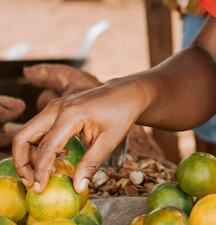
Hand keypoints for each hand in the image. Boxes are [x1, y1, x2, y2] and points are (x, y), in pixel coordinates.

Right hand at [13, 79, 146, 193]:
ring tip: (47, 172)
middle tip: (33, 181)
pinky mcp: (57, 109)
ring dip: (29, 155)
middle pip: (23, 136)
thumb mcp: (110, 140)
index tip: (41, 188)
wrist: (127, 92)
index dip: (40, 171)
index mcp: (71, 114)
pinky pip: (38, 129)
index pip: (46, 147)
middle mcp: (57, 108)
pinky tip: (58, 156)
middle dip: (22, 162)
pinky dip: (38, 146)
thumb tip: (78, 187)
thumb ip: (91, 164)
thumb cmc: (122, 113)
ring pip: (28, 133)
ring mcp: (56, 106)